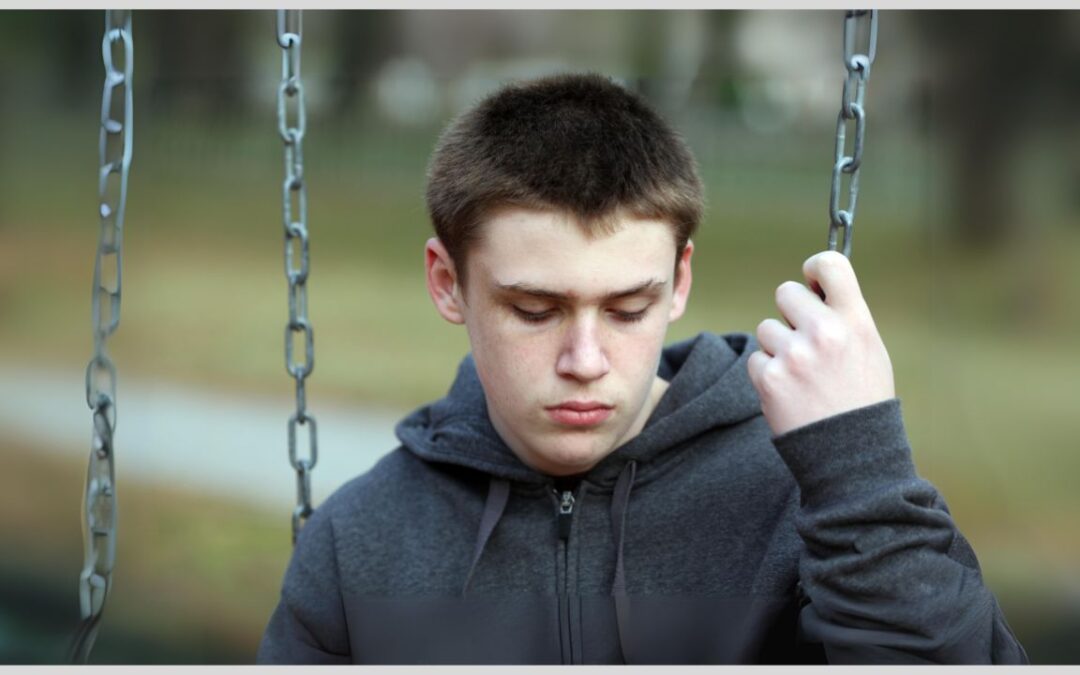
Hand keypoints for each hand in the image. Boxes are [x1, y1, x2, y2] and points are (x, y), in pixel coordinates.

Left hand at [747, 251, 894, 436]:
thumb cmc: (860, 398)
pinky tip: (790, 392)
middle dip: (789, 313)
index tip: (811, 280)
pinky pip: (756, 359)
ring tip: (802, 375)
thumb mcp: (869, 349)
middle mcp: (824, 332)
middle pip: (785, 292)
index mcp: (854, 321)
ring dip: (777, 347)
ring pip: (766, 328)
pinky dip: (767, 374)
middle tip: (804, 340)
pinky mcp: (769, 378)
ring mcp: (794, 355)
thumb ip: (844, 315)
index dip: (815, 267)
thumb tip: (815, 286)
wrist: (851, 453)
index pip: (831, 265)